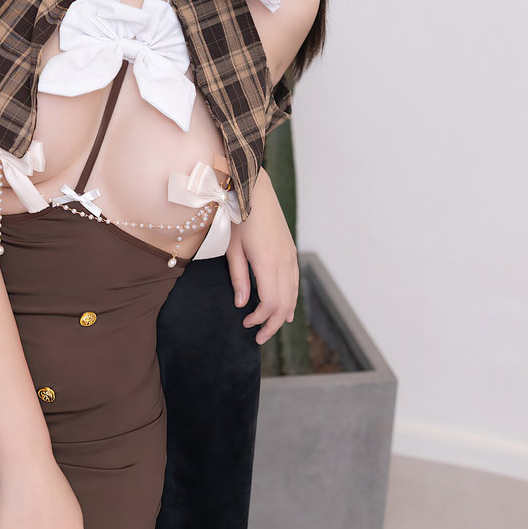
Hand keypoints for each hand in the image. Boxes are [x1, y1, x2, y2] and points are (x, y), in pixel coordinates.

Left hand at [226, 169, 298, 344]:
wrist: (254, 191)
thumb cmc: (237, 217)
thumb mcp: (232, 248)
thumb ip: (239, 278)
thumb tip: (242, 304)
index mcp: (268, 261)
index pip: (271, 302)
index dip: (261, 319)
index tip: (246, 324)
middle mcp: (284, 261)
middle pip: (284, 303)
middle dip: (272, 324)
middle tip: (258, 338)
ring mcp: (290, 255)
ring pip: (293, 294)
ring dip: (282, 314)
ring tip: (270, 328)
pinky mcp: (291, 251)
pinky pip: (295, 281)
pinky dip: (291, 298)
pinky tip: (286, 309)